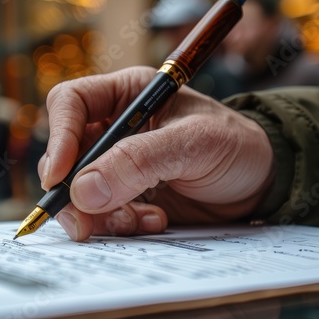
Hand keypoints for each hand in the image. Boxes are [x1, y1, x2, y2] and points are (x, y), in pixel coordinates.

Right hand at [39, 66, 273, 240]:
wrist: (259, 181)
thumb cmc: (236, 145)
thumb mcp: (195, 143)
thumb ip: (141, 161)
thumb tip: (83, 190)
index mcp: (128, 94)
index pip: (70, 103)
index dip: (59, 137)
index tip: (59, 177)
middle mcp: (116, 127)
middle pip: (66, 153)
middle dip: (71, 190)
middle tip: (83, 222)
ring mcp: (119, 163)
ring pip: (79, 189)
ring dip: (98, 213)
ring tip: (139, 220)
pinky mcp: (128, 194)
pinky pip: (102, 212)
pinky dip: (119, 224)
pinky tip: (155, 222)